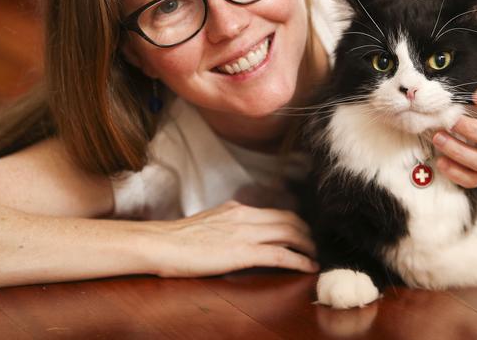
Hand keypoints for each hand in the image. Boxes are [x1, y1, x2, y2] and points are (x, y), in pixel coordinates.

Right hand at [142, 200, 318, 276]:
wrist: (161, 243)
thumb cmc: (177, 239)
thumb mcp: (208, 223)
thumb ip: (227, 224)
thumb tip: (239, 233)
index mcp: (236, 208)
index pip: (275, 211)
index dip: (294, 221)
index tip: (302, 232)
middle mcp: (245, 215)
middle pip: (288, 219)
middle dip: (306, 232)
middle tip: (314, 244)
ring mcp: (245, 232)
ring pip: (289, 233)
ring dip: (307, 245)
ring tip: (315, 256)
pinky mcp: (243, 252)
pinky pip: (280, 254)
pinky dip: (299, 260)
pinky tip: (308, 267)